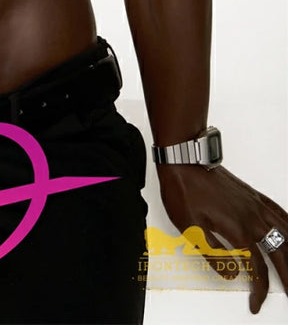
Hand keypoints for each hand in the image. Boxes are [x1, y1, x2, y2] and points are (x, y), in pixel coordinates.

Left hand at [158, 163, 287, 313]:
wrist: (183, 158)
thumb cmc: (183, 190)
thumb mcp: (191, 229)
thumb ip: (214, 255)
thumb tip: (233, 274)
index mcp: (237, 229)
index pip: (256, 268)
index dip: (258, 289)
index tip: (256, 303)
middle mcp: (251, 216)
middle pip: (279, 253)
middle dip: (287, 277)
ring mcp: (254, 204)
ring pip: (284, 233)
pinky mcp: (252, 194)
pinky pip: (279, 211)